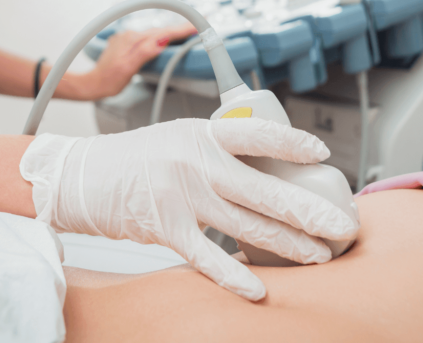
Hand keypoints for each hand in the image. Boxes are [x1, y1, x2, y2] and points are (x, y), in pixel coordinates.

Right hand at [20, 118, 358, 300]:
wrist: (81, 176)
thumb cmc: (135, 159)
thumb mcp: (180, 138)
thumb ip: (219, 150)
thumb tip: (267, 169)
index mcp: (203, 134)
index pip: (258, 135)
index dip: (293, 144)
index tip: (322, 156)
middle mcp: (196, 162)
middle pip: (264, 189)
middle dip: (308, 210)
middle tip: (341, 225)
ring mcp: (181, 196)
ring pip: (246, 224)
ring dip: (287, 243)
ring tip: (318, 255)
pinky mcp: (165, 227)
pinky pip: (206, 256)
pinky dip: (233, 274)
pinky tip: (258, 288)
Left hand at [87, 23, 196, 98]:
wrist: (93, 83)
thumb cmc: (109, 80)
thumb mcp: (128, 69)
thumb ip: (144, 52)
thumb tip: (160, 41)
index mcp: (133, 40)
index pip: (163, 33)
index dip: (181, 29)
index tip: (196, 25)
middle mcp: (130, 35)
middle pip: (160, 31)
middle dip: (180, 28)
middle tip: (198, 23)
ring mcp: (128, 38)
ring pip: (154, 33)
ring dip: (171, 31)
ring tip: (186, 30)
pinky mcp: (126, 43)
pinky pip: (147, 37)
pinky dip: (160, 36)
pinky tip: (165, 38)